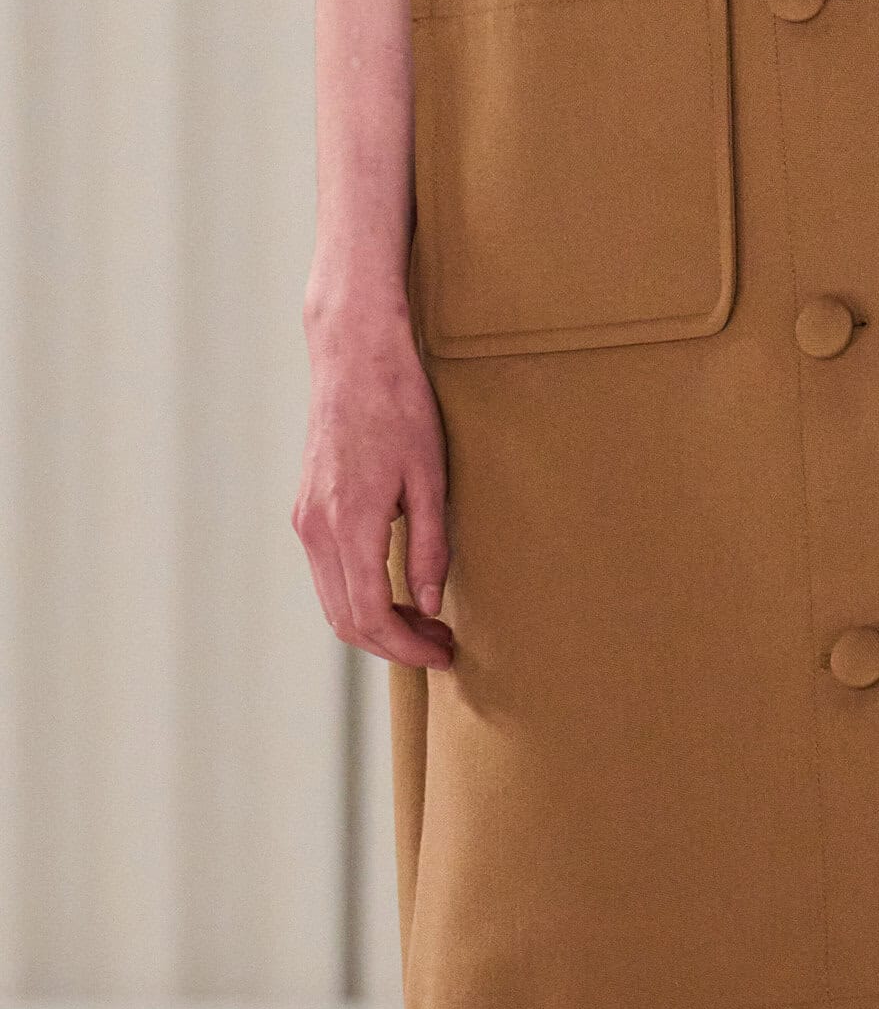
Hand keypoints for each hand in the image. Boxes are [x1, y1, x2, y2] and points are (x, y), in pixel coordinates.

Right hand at [293, 296, 454, 669]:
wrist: (354, 355)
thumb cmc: (400, 405)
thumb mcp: (430, 476)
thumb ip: (429, 545)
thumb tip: (427, 604)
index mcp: (349, 523)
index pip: (369, 615)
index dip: (406, 647)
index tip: (442, 653)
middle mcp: (316, 529)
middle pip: (345, 619)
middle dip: (393, 643)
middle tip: (441, 642)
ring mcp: (305, 520)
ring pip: (333, 601)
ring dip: (375, 622)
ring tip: (424, 621)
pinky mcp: (305, 509)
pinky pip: (327, 573)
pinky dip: (358, 595)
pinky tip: (396, 588)